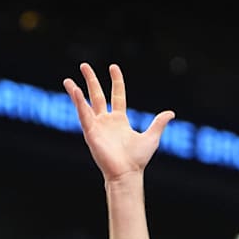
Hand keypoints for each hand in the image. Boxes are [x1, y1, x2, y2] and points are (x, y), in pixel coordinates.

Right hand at [63, 63, 174, 181]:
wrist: (127, 173)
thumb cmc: (138, 159)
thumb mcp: (152, 137)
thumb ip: (159, 123)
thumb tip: (171, 113)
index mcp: (119, 120)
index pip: (116, 95)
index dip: (116, 81)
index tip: (113, 67)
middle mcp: (106, 121)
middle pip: (97, 96)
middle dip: (91, 80)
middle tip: (84, 66)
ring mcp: (97, 126)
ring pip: (84, 104)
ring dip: (76, 91)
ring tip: (68, 80)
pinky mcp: (90, 132)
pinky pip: (83, 115)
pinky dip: (78, 103)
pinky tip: (74, 91)